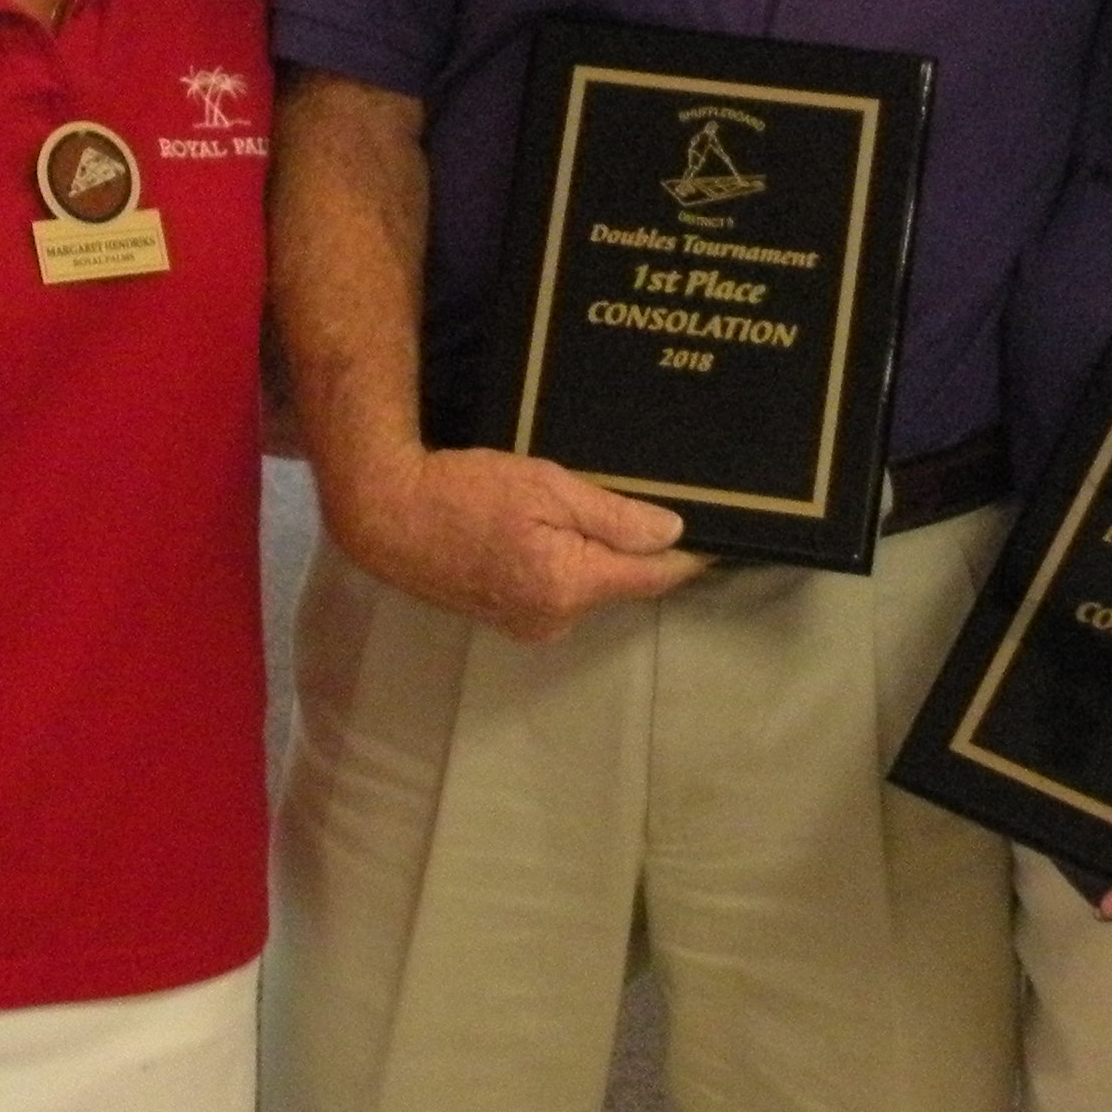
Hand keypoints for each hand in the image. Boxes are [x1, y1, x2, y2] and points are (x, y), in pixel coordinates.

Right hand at [322, 443, 704, 642]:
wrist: (389, 517)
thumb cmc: (465, 491)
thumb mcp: (545, 486)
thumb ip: (612, 515)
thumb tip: (673, 534)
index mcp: (571, 585)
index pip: (654, 575)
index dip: (690, 554)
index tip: (723, 533)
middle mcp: (557, 618)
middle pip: (623, 581)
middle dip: (639, 548)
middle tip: (654, 499)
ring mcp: (531, 625)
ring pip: (590, 585)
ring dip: (599, 555)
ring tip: (593, 509)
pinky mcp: (509, 618)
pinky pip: (560, 590)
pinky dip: (568, 564)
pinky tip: (550, 531)